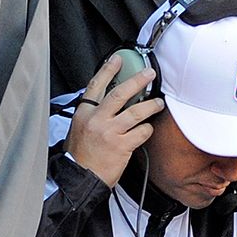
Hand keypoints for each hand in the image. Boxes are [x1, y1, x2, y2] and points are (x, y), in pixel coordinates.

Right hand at [64, 55, 166, 186]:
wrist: (79, 177)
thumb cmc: (79, 155)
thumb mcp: (78, 129)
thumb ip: (93, 114)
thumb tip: (111, 102)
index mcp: (84, 114)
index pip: (95, 86)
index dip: (107, 70)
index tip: (118, 59)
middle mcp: (96, 120)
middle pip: (120, 93)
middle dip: (138, 80)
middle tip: (149, 74)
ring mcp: (109, 132)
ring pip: (136, 111)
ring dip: (151, 105)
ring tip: (158, 103)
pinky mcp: (121, 145)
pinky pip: (142, 132)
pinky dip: (147, 130)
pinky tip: (147, 130)